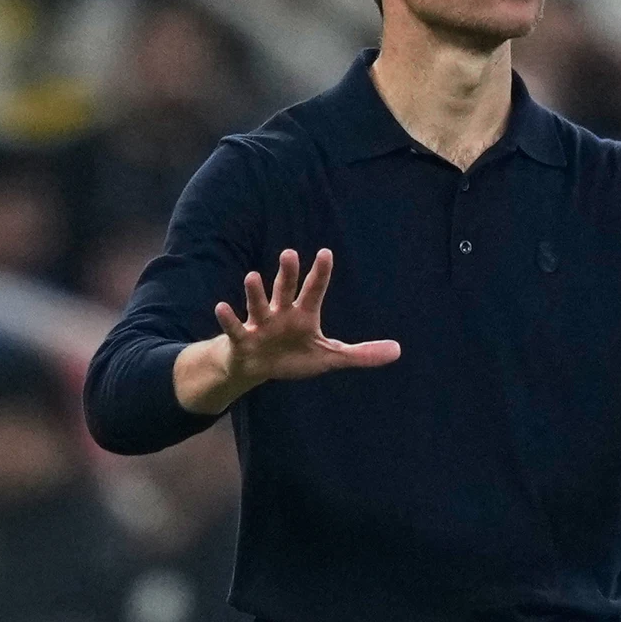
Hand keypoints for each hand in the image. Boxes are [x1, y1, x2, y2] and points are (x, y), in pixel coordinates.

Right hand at [213, 248, 400, 390]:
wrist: (258, 368)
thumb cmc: (294, 356)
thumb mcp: (330, 357)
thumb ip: (362, 354)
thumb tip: (398, 351)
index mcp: (303, 315)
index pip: (314, 290)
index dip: (320, 273)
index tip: (325, 253)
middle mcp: (281, 313)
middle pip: (285, 289)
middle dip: (287, 273)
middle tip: (289, 253)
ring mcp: (260, 324)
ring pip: (258, 304)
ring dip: (255, 292)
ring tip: (253, 276)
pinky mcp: (242, 339)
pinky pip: (235, 328)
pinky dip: (229, 318)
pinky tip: (222, 307)